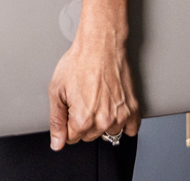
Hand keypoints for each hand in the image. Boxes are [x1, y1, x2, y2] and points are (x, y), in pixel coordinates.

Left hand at [47, 31, 139, 149]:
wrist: (100, 46)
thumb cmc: (78, 63)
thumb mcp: (56, 90)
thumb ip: (56, 120)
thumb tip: (57, 144)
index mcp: (82, 119)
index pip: (71, 138)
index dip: (67, 122)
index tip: (69, 108)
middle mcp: (103, 122)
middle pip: (88, 136)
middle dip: (82, 122)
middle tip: (82, 99)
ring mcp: (120, 117)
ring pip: (107, 133)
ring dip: (101, 122)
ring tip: (96, 99)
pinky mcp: (133, 110)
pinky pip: (130, 130)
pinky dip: (122, 123)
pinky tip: (112, 107)